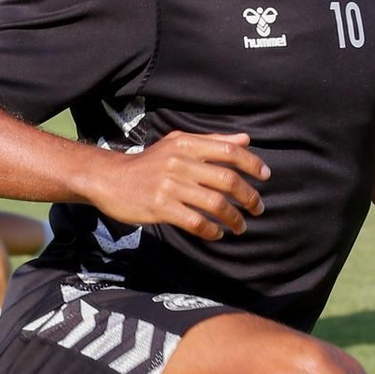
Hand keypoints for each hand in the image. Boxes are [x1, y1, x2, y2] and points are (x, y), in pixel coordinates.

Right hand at [85, 131, 269, 241]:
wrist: (109, 179)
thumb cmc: (148, 163)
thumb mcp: (177, 145)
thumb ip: (211, 142)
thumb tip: (245, 139)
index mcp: (186, 145)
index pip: (229, 151)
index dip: (252, 164)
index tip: (265, 176)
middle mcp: (180, 163)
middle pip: (227, 180)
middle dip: (248, 196)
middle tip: (257, 208)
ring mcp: (169, 186)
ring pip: (215, 204)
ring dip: (234, 218)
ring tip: (240, 226)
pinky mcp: (160, 207)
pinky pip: (196, 221)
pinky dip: (212, 230)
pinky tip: (217, 233)